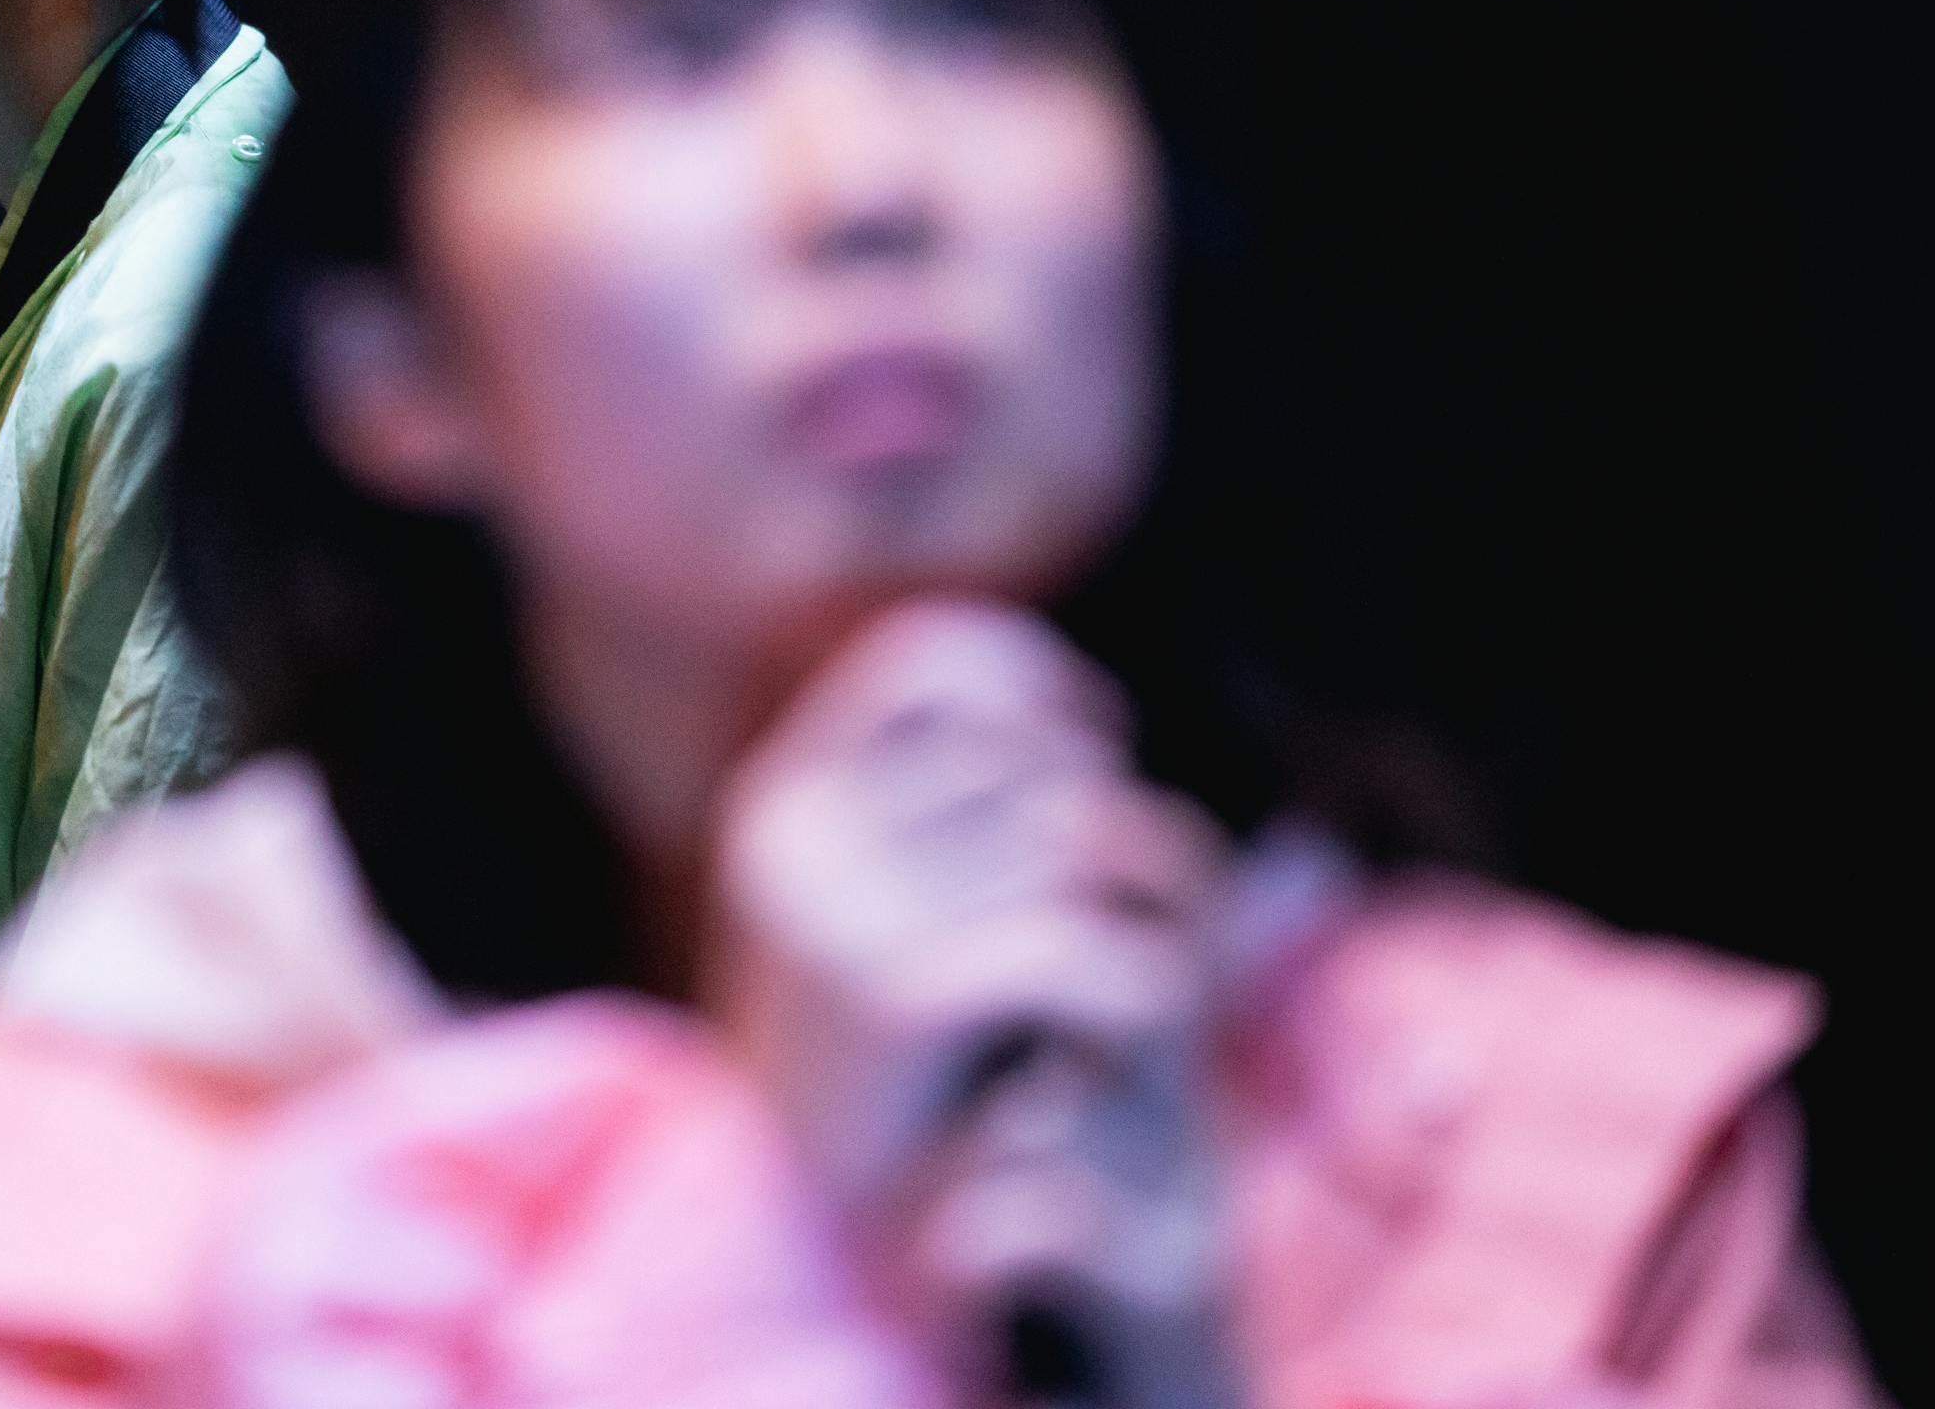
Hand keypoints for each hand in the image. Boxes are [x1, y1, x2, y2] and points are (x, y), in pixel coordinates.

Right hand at [712, 601, 1234, 1404]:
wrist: (848, 1274)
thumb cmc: (917, 1103)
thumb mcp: (922, 934)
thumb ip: (991, 835)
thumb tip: (1138, 749)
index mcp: (783, 803)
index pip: (931, 659)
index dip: (1039, 690)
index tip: (1096, 751)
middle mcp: (792, 834)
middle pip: (1031, 760)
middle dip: (1112, 829)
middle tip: (1136, 922)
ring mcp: (833, 909)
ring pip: (1077, 844)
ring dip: (1148, 912)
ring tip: (1136, 998)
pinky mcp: (894, 996)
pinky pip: (1093, 946)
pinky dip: (1151, 992)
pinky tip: (1134, 1037)